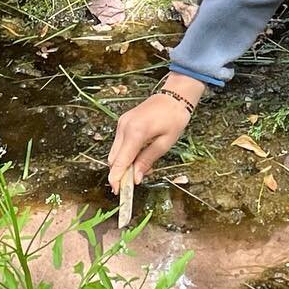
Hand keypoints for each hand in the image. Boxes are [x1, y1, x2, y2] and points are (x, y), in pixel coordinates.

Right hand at [107, 77, 204, 192]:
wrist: (174, 96)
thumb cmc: (174, 118)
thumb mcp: (165, 143)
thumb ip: (148, 160)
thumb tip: (136, 178)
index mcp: (135, 132)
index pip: (120, 161)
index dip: (117, 179)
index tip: (119, 192)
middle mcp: (124, 127)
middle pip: (114, 158)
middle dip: (121, 173)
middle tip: (133, 183)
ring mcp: (122, 123)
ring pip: (115, 152)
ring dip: (124, 164)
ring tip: (141, 167)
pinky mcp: (123, 122)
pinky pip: (120, 143)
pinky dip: (125, 153)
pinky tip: (139, 156)